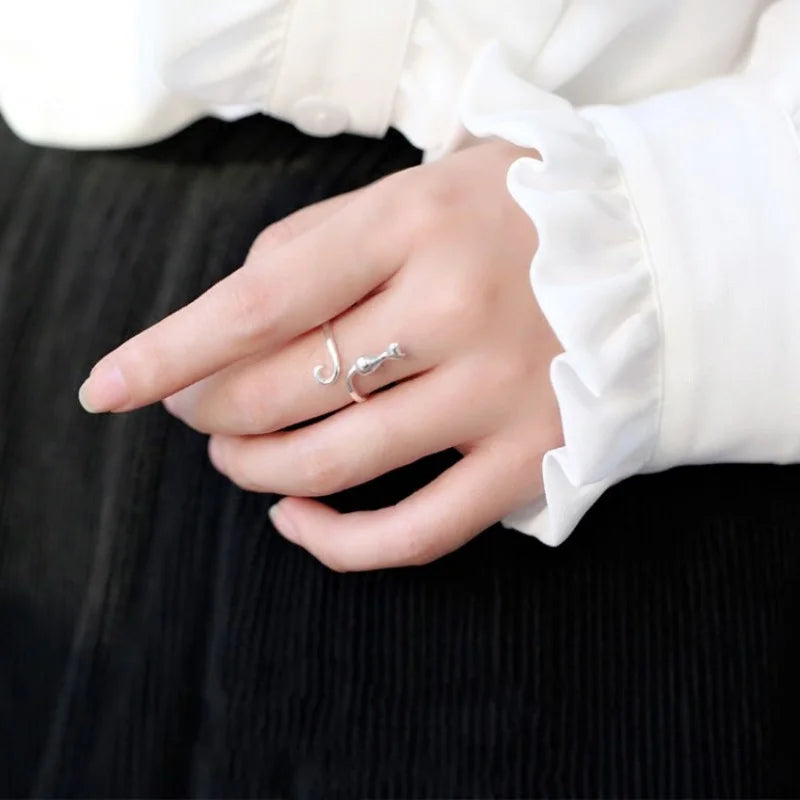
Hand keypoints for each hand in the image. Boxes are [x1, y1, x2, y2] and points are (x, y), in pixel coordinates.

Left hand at [78, 140, 563, 570]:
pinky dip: (339, 543)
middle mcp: (458, 311)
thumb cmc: (510, 216)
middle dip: (211, 408)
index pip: (261, 300)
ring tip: (235, 454)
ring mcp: (499, 394)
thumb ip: (316, 241)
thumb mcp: (413, 187)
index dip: (171, 350)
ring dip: (257, 468)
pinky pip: (417, 531)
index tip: (110, 386)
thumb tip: (232, 318)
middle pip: (286, 389)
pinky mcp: (531, 458)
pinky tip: (298, 521)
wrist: (646, 251)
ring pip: (336, 463)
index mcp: (418, 225)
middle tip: (197, 406)